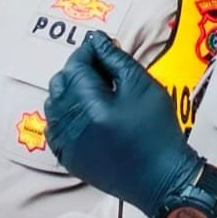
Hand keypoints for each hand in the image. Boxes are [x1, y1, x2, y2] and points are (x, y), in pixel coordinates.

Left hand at [43, 31, 200, 217]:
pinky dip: (65, 115)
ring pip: (54, 105)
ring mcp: (67, 145)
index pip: (74, 66)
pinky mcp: (68, 158)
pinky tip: (86, 113)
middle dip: (77, 70)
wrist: (162, 177)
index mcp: (89, 107)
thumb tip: (96, 40)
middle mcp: (71, 126)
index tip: (100, 47)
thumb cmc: (157, 131)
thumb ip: (115, 58)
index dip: (86, 52)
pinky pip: (55, 128)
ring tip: (95, 91)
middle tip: (102, 69)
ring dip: (69, 91)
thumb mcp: (142, 85)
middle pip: (60, 83)